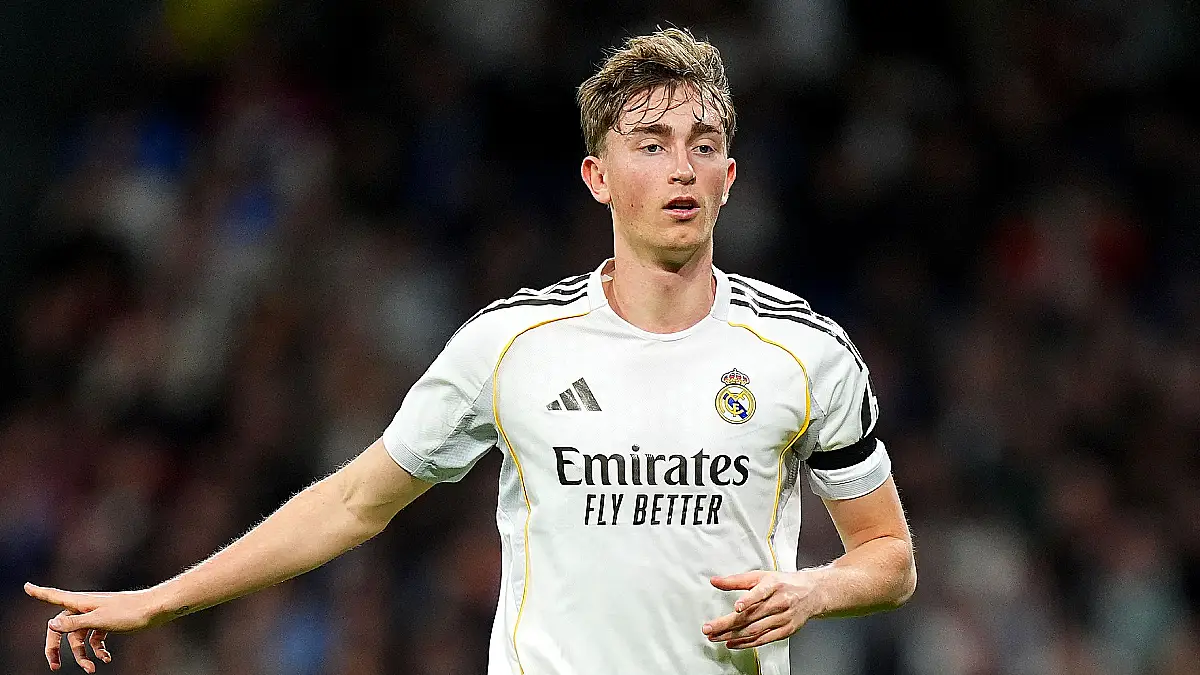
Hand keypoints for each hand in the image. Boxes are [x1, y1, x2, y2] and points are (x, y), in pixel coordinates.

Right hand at [24, 582, 164, 671]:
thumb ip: (75, 623)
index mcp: (81, 602)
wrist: (156, 610)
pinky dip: (98, 650)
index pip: (54, 596)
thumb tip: (52, 623)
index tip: (26, 586)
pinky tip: (106, 659)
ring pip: (80, 638)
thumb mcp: (99, 620)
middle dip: (57, 648)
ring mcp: (97, 616)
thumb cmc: (129, 612)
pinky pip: (95, 639)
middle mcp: (86, 607)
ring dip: (83, 655)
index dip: (39, 592)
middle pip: (63, 628)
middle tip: (54, 666)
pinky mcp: (108, 623)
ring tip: (91, 669)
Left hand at [703, 570, 824, 649]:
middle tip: (709, 628)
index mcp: (773, 585)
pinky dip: (746, 643)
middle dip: (727, 624)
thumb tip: (715, 581)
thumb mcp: (761, 576)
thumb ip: (736, 580)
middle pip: (751, 616)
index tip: (737, 606)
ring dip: (733, 636)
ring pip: (755, 630)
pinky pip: (763, 640)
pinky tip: (732, 643)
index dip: (748, 600)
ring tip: (715, 637)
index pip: (760, 593)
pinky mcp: (786, 631)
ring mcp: (783, 618)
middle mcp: (779, 602)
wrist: (812, 593)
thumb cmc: (783, 583)